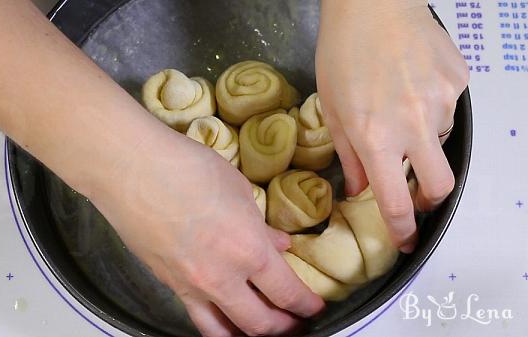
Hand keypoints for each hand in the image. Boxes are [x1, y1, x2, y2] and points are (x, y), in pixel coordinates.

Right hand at [90, 128, 324, 336]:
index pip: (287, 293)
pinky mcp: (167, 284)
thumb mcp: (238, 190)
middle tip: (293, 323)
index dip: (306, 305)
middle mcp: (222, 278)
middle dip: (284, 328)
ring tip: (259, 331)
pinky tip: (222, 317)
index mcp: (249, 250)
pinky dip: (215, 325)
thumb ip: (261, 226)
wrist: (132, 169)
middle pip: (261, 324)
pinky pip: (197, 317)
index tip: (313, 307)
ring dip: (249, 335)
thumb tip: (277, 244)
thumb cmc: (188, 169)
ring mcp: (192, 286)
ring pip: (225, 332)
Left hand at [316, 0, 468, 251]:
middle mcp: (414, 125)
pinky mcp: (458, 80)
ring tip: (399, 108)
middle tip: (416, 194)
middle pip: (441, 187)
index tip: (405, 240)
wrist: (372, 3)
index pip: (395, 202)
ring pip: (443, 142)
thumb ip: (349, 155)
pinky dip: (431, 108)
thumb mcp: (332, 109)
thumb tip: (360, 189)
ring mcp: (442, 102)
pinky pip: (449, 108)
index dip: (403, 229)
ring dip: (423, 140)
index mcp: (376, 137)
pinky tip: (411, 84)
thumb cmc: (341, 53)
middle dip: (431, 201)